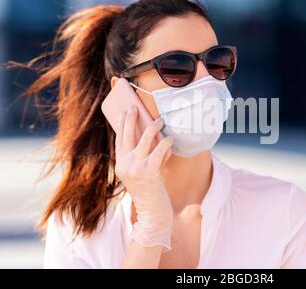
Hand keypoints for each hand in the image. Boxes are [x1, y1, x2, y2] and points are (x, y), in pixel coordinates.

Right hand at [115, 105, 173, 251]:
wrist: (152, 213)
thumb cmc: (150, 192)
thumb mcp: (142, 174)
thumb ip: (143, 157)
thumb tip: (153, 137)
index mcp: (120, 166)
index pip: (119, 141)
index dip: (120, 125)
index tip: (123, 112)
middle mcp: (124, 166)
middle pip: (126, 136)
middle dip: (129, 119)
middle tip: (133, 106)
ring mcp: (135, 169)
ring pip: (143, 140)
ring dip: (152, 127)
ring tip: (159, 120)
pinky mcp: (148, 172)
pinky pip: (158, 151)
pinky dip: (165, 144)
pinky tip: (170, 139)